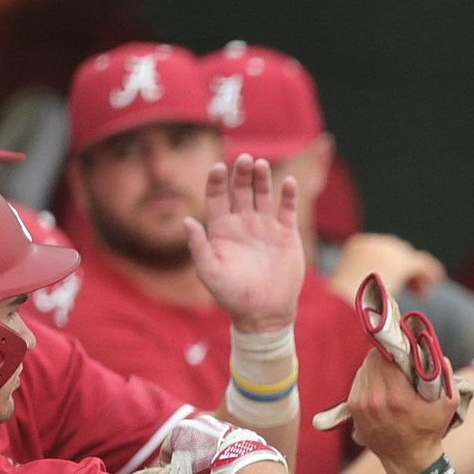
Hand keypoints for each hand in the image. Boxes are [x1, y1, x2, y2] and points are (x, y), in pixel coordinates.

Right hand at [128, 414, 284, 473]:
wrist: (248, 465)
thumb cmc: (206, 473)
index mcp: (181, 429)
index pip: (166, 456)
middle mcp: (202, 423)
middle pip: (188, 455)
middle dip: (190, 473)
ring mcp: (224, 428)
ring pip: (208, 455)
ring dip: (208, 470)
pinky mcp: (242, 437)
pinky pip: (227, 454)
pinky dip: (225, 466)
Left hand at [186, 158, 303, 332]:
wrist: (265, 313)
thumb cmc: (232, 296)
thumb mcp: (209, 273)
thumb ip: (198, 247)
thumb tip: (186, 221)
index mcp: (222, 230)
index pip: (216, 197)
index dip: (216, 181)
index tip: (218, 168)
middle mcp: (243, 224)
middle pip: (240, 190)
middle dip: (241, 173)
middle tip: (244, 159)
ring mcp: (265, 228)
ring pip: (263, 194)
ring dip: (261, 178)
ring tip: (259, 165)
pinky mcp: (286, 235)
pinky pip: (287, 209)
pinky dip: (288, 195)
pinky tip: (288, 182)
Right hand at [330, 232, 444, 298]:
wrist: (341, 304)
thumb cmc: (341, 306)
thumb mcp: (350, 289)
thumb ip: (366, 284)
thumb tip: (377, 293)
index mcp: (358, 247)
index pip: (381, 250)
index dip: (392, 265)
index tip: (398, 281)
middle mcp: (374, 244)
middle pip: (397, 252)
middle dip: (406, 270)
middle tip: (414, 291)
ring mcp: (389, 251)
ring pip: (410, 259)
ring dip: (417, 276)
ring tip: (422, 293)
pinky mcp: (402, 264)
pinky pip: (422, 265)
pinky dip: (431, 272)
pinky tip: (437, 279)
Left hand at [345, 345, 457, 473]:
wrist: (408, 460)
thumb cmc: (430, 431)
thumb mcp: (448, 406)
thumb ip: (445, 378)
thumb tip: (439, 355)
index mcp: (397, 398)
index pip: (386, 356)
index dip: (396, 349)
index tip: (405, 351)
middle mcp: (374, 400)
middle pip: (373, 359)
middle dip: (387, 357)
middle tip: (399, 363)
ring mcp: (360, 405)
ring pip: (364, 368)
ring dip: (377, 368)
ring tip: (392, 378)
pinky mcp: (353, 408)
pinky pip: (358, 380)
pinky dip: (369, 379)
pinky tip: (382, 388)